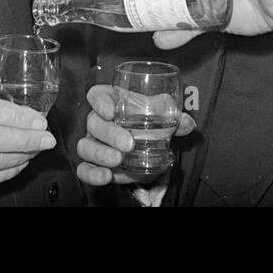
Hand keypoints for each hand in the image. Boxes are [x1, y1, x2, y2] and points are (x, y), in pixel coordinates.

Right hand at [75, 85, 195, 188]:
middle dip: (110, 134)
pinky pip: (84, 169)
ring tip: (118, 160)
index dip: (100, 102)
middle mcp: (97, 121)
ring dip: (101, 154)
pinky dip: (92, 174)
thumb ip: (174, 118)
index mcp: (111, 101)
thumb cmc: (148, 122)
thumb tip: (188, 123)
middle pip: (93, 122)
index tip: (111, 111)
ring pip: (86, 146)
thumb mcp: (161, 116)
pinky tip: (106, 177)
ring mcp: (93, 143)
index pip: (97, 95)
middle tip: (128, 144)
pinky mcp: (92, 164)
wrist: (145, 146)